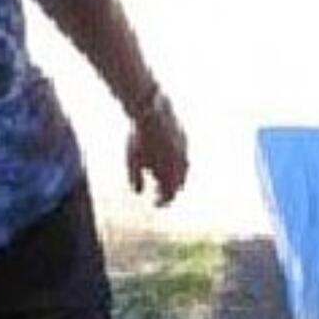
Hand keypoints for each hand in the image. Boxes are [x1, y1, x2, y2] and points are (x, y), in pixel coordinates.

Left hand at [126, 91, 188, 206]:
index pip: (169, 196)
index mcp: (171, 175)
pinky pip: (183, 157)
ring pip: (183, 171)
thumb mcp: (133, 161)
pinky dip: (175, 163)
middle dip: (168, 191)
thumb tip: (138, 192)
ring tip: (161, 179)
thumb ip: (135, 179)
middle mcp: (182, 166)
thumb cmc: (140, 140)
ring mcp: (185, 153)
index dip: (162, 202)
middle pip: (178, 185)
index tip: (155, 204)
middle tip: (158, 194)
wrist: (152, 114)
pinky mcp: (184, 140)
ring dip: (173, 178)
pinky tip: (165, 160)